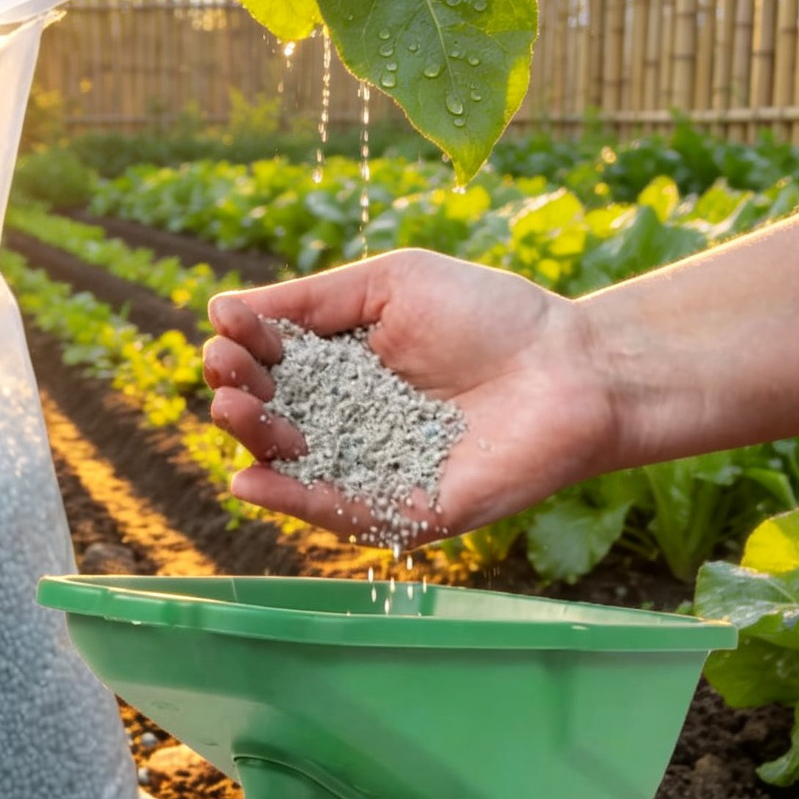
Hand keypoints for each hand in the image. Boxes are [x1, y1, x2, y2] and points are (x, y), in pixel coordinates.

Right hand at [203, 249, 613, 544]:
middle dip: (238, 395)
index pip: (273, 366)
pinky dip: (289, 501)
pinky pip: (337, 512)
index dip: (244, 348)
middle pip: (271, 418)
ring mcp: (372, 471)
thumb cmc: (491, 315)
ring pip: (293, 466)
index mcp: (342, 370)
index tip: (228, 326)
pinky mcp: (402, 512)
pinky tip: (249, 479)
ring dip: (253, 441)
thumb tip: (223, 307)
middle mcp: (348, 424)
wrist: (575, 365)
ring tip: (232, 411)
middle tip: (225, 373)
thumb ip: (313, 300)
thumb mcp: (392, 285)